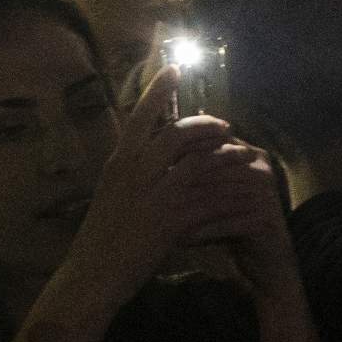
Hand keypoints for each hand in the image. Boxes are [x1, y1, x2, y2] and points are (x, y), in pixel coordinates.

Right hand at [64, 73, 282, 298]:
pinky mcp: (171, 220)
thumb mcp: (110, 195)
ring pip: (201, 164)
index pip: (140, 116)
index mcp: (119, 162)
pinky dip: (232, 198)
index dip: (159, 90)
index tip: (174, 66)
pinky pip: (211, 201)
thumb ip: (129, 172)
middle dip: (208, 126)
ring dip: (229, 157)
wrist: (93, 274)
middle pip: (178, 134)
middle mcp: (135, 172)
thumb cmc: (99, 239)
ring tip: (247, 155)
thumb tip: (142, 152)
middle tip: (227, 126)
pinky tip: (248, 198)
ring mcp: (154, 194)